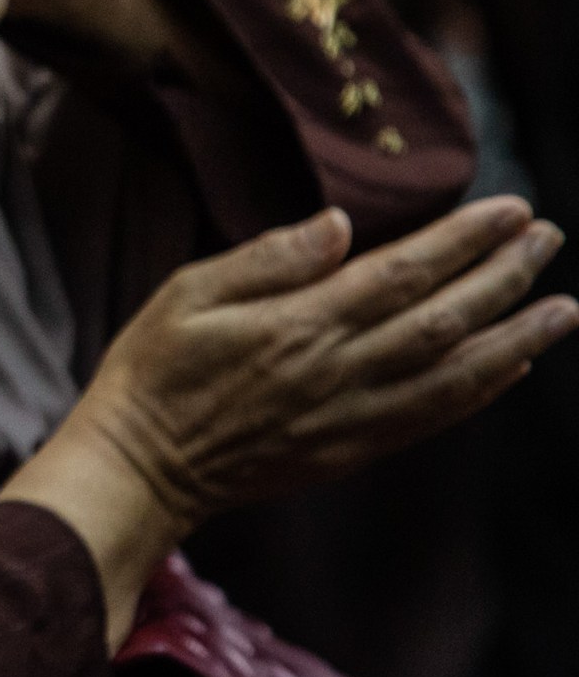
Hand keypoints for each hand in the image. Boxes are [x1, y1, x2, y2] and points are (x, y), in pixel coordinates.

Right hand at [3, 198, 578, 639]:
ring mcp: (352, 416)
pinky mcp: (351, 450)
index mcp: (300, 324)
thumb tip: (338, 225)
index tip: (511, 210)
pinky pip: (433, 417)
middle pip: (444, 318)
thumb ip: (266, 259)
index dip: (464, 241)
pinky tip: (512, 367)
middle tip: (550, 237)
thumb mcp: (187, 293)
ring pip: (455, 373)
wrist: (140, 466)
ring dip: (516, 337)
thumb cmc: (154, 371)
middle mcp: (340, 370)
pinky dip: (481, 392)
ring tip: (564, 306)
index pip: (403, 273)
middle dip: (504, 275)